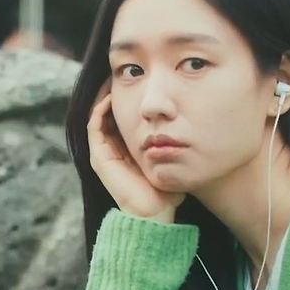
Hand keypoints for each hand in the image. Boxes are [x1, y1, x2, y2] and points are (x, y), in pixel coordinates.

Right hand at [87, 82, 184, 222]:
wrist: (153, 214)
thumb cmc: (166, 193)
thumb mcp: (172, 162)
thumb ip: (177, 149)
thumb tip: (195, 133)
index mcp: (125, 153)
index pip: (120, 120)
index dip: (126, 101)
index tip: (138, 84)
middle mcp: (111, 152)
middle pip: (107, 115)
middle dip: (112, 94)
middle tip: (123, 75)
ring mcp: (103, 154)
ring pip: (97, 117)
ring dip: (103, 97)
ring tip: (113, 79)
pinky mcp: (100, 157)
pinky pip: (94, 125)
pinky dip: (100, 109)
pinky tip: (111, 95)